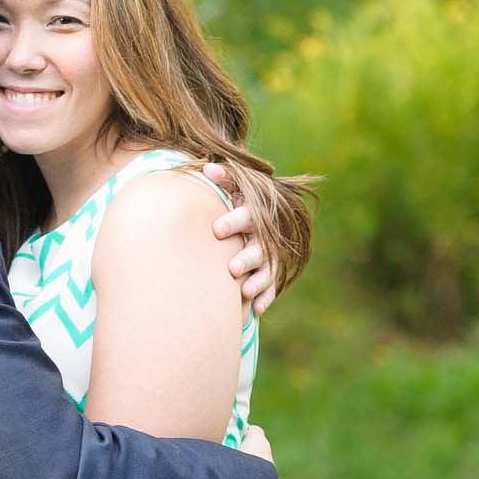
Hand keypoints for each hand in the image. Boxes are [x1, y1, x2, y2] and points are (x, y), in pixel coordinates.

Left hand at [202, 162, 277, 314]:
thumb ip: (223, 178)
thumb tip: (208, 168)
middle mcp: (264, 235)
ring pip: (267, 270)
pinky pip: (271, 287)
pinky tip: (255, 310)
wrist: (257, 213)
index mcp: (254, 213)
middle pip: (259, 247)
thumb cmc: (236, 199)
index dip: (233, 222)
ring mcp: (269, 255)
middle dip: (247, 257)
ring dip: (257, 281)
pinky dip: (265, 297)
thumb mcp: (234, 186)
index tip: (216, 230)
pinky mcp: (270, 273)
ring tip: (243, 291)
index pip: (247, 216)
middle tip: (231, 268)